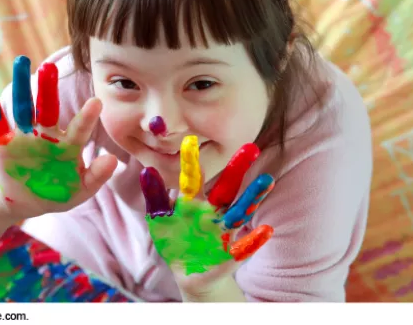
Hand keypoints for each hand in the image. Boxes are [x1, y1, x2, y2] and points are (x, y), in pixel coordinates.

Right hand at [0, 55, 116, 219]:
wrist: (28, 202)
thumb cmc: (60, 193)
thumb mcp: (81, 190)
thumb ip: (96, 177)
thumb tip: (113, 160)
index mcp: (69, 146)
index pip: (79, 129)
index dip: (87, 117)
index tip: (97, 102)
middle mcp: (48, 135)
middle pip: (48, 108)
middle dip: (48, 89)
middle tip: (50, 67)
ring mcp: (26, 137)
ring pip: (23, 107)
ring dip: (21, 86)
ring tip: (22, 62)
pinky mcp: (4, 143)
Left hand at [140, 136, 273, 294]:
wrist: (188, 273)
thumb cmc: (174, 240)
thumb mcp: (159, 219)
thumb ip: (155, 197)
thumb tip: (147, 170)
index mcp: (193, 201)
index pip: (193, 178)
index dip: (192, 161)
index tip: (191, 139)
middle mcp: (213, 211)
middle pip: (227, 187)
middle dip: (238, 169)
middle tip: (251, 147)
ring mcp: (224, 231)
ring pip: (240, 211)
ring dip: (253, 197)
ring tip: (266, 180)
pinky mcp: (231, 254)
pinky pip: (244, 246)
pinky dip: (254, 240)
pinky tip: (266, 230)